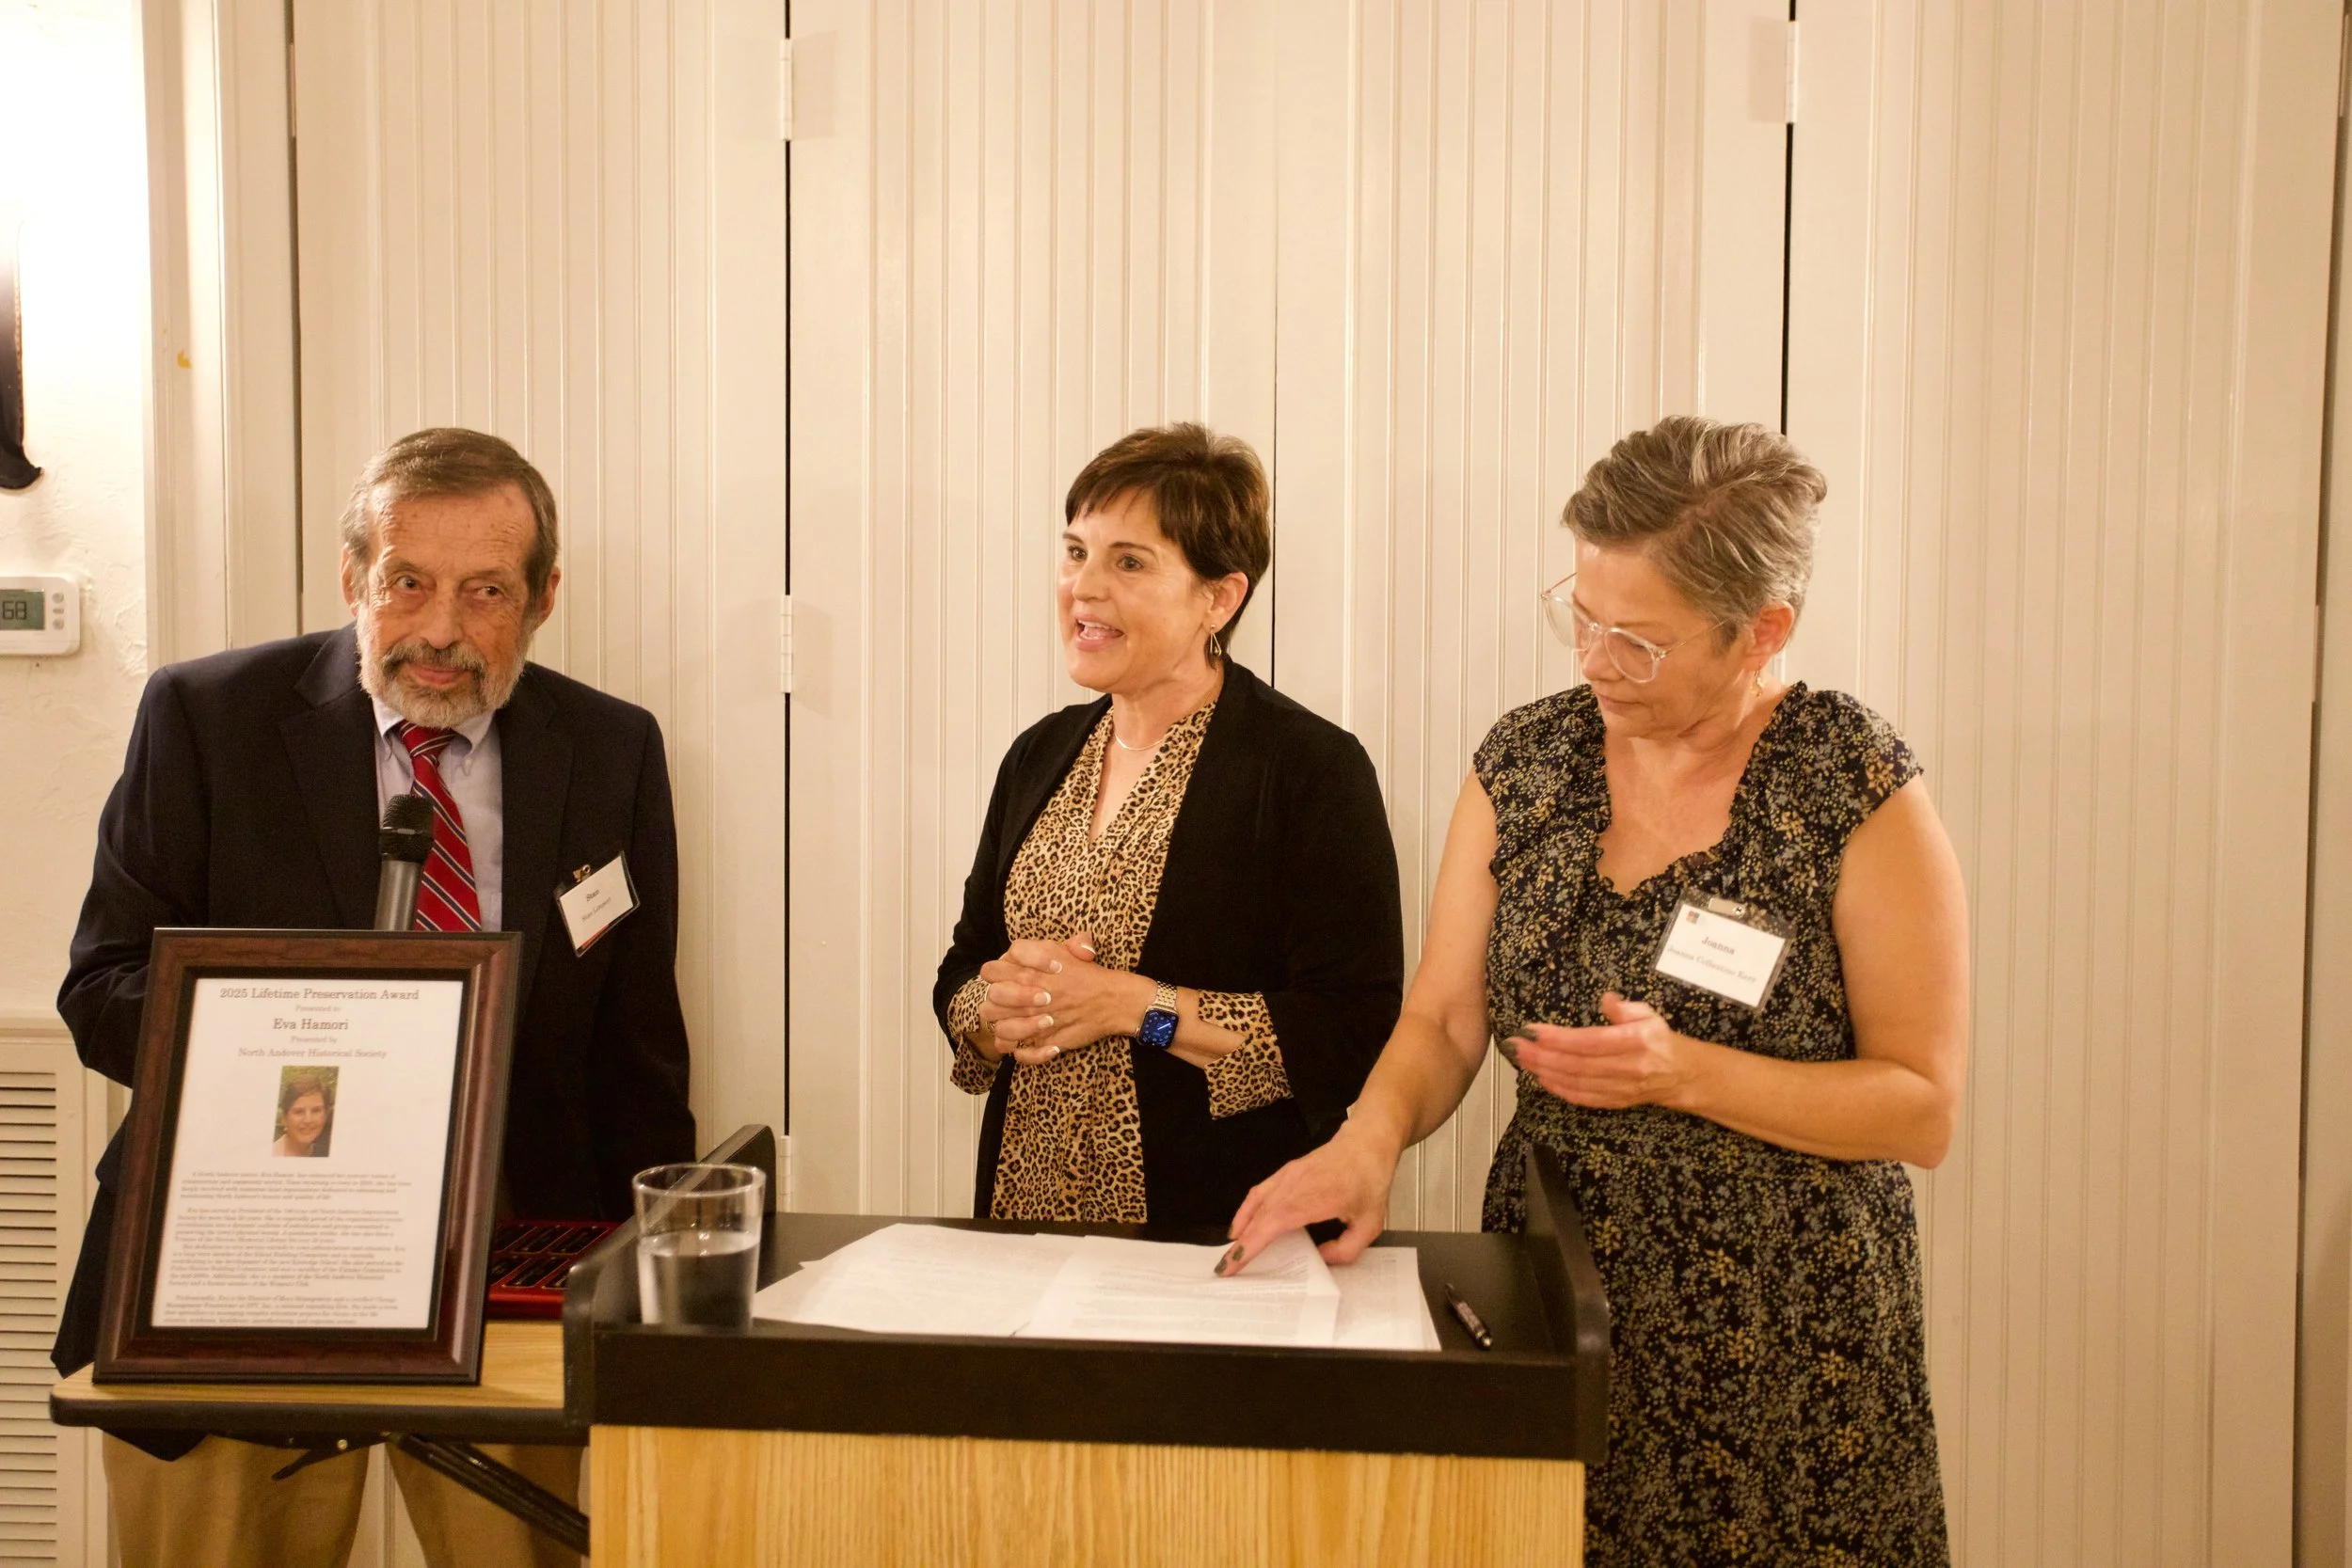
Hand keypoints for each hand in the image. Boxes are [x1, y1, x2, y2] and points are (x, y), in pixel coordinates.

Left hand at [976, 933, 1150, 1065]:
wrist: (1114, 1000)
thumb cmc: (1090, 975)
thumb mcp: (1071, 949)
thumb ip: (1048, 947)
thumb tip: (1037, 956)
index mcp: (1029, 968)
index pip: (991, 971)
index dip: (997, 975)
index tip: (1014, 978)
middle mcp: (1028, 993)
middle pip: (991, 999)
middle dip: (998, 1002)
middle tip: (1015, 1004)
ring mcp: (1035, 1021)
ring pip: (1000, 1028)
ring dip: (1007, 1027)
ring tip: (1022, 1025)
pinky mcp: (1046, 1042)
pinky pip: (1018, 1051)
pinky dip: (1020, 1051)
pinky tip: (1029, 1044)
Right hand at [1221, 1123, 1399, 1273]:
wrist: (1367, 1143)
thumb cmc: (1370, 1181)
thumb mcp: (1370, 1224)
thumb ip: (1346, 1249)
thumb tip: (1321, 1258)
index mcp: (1313, 1199)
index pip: (1273, 1224)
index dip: (1251, 1244)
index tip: (1234, 1264)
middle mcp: (1294, 1185)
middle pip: (1259, 1217)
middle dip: (1239, 1244)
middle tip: (1225, 1268)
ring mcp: (1288, 1175)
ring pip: (1256, 1203)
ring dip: (1241, 1227)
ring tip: (1233, 1251)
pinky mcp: (1287, 1170)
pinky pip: (1260, 1191)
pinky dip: (1247, 1208)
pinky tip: (1244, 1222)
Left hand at [1510, 992, 1696, 1109]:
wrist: (1682, 1075)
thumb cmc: (1659, 1039)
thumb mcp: (1649, 1015)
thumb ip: (1626, 1008)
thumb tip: (1607, 999)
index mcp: (1635, 1042)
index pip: (1590, 1041)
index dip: (1559, 1038)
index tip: (1533, 1030)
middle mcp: (1627, 1068)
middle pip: (1577, 1064)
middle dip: (1541, 1055)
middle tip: (1516, 1045)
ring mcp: (1621, 1089)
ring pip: (1576, 1082)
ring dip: (1544, 1072)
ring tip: (1521, 1059)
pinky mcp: (1615, 1102)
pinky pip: (1583, 1098)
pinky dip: (1559, 1090)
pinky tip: (1541, 1078)